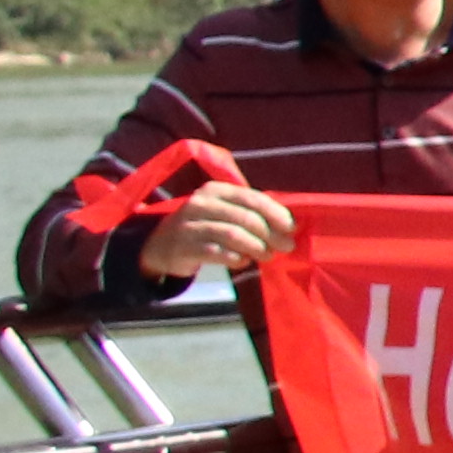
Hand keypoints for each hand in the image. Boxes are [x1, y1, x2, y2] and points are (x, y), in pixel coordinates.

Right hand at [134, 179, 301, 280]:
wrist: (160, 244)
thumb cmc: (204, 226)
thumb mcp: (224, 212)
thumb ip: (252, 214)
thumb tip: (289, 226)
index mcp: (216, 190)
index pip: (252, 198)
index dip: (276, 213)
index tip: (291, 228)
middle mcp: (201, 203)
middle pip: (245, 217)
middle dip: (271, 233)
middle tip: (285, 247)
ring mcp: (190, 225)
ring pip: (233, 234)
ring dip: (257, 247)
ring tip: (267, 255)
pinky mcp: (184, 247)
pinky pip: (218, 253)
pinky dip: (237, 258)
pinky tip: (243, 261)